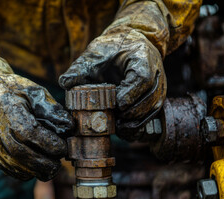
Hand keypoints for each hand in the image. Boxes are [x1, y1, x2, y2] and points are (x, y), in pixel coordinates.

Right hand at [0, 46, 72, 180]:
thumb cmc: (11, 90)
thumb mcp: (33, 91)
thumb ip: (51, 108)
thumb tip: (69, 127)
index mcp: (5, 106)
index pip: (28, 131)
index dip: (48, 143)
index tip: (62, 148)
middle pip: (18, 152)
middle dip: (42, 163)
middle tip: (57, 164)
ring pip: (10, 164)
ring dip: (33, 171)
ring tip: (48, 169)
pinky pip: (3, 167)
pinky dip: (21, 171)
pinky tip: (33, 168)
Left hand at [59, 4, 166, 140]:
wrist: (132, 41)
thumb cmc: (114, 47)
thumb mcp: (97, 52)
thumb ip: (82, 67)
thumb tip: (64, 82)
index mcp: (143, 58)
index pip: (142, 79)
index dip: (129, 94)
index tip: (115, 104)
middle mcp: (156, 74)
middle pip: (149, 99)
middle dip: (130, 113)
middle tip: (112, 119)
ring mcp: (159, 87)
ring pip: (152, 110)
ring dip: (134, 122)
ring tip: (116, 127)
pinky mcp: (155, 98)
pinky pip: (151, 116)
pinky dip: (138, 127)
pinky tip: (123, 131)